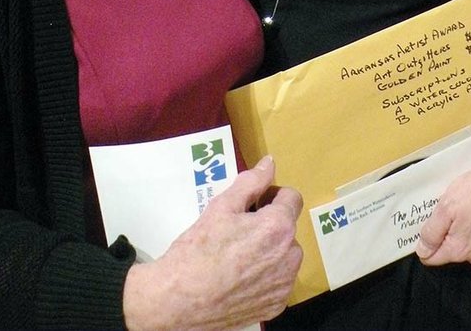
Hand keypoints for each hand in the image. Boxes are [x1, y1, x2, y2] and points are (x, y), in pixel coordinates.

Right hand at [123, 155, 302, 330]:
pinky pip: (278, 281)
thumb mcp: (222, 206)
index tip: (252, 205)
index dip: (271, 196)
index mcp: (278, 226)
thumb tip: (269, 163)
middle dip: (269, 224)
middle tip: (238, 231)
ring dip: (269, 250)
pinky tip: (240, 277)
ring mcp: (284, 285)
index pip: (291, 197)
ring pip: (285, 255)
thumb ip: (251, 181)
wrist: (179, 300)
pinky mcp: (276, 306)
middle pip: (288, 228)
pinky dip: (265, 277)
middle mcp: (289, 256)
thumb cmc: (198, 250)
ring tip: (237, 256)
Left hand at [414, 152, 470, 265]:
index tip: (427, 226)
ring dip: (461, 228)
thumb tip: (422, 250)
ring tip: (464, 206)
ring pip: (466, 242)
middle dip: (444, 232)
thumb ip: (432, 232)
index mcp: (459, 249)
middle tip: (447, 209)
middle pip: (449, 250)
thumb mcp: (446, 208)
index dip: (424, 243)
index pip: (432, 258)